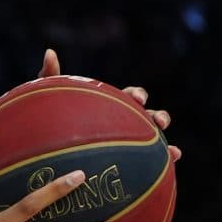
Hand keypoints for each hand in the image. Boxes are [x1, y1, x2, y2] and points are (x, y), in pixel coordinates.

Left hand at [41, 48, 181, 166]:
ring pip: (153, 143)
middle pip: (148, 117)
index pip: (130, 96)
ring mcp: (127, 146)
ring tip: (173, 151)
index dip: (137, 95)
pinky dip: (163, 168)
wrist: (47, 153)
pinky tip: (171, 170)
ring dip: (166, 145)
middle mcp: (123, 124)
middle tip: (158, 121)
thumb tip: (50, 52)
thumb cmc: (48, 124)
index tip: (137, 99)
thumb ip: (50, 77)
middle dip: (157, 116)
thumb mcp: (48, 101)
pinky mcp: (127, 166)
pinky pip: (147, 168)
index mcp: (110, 107)